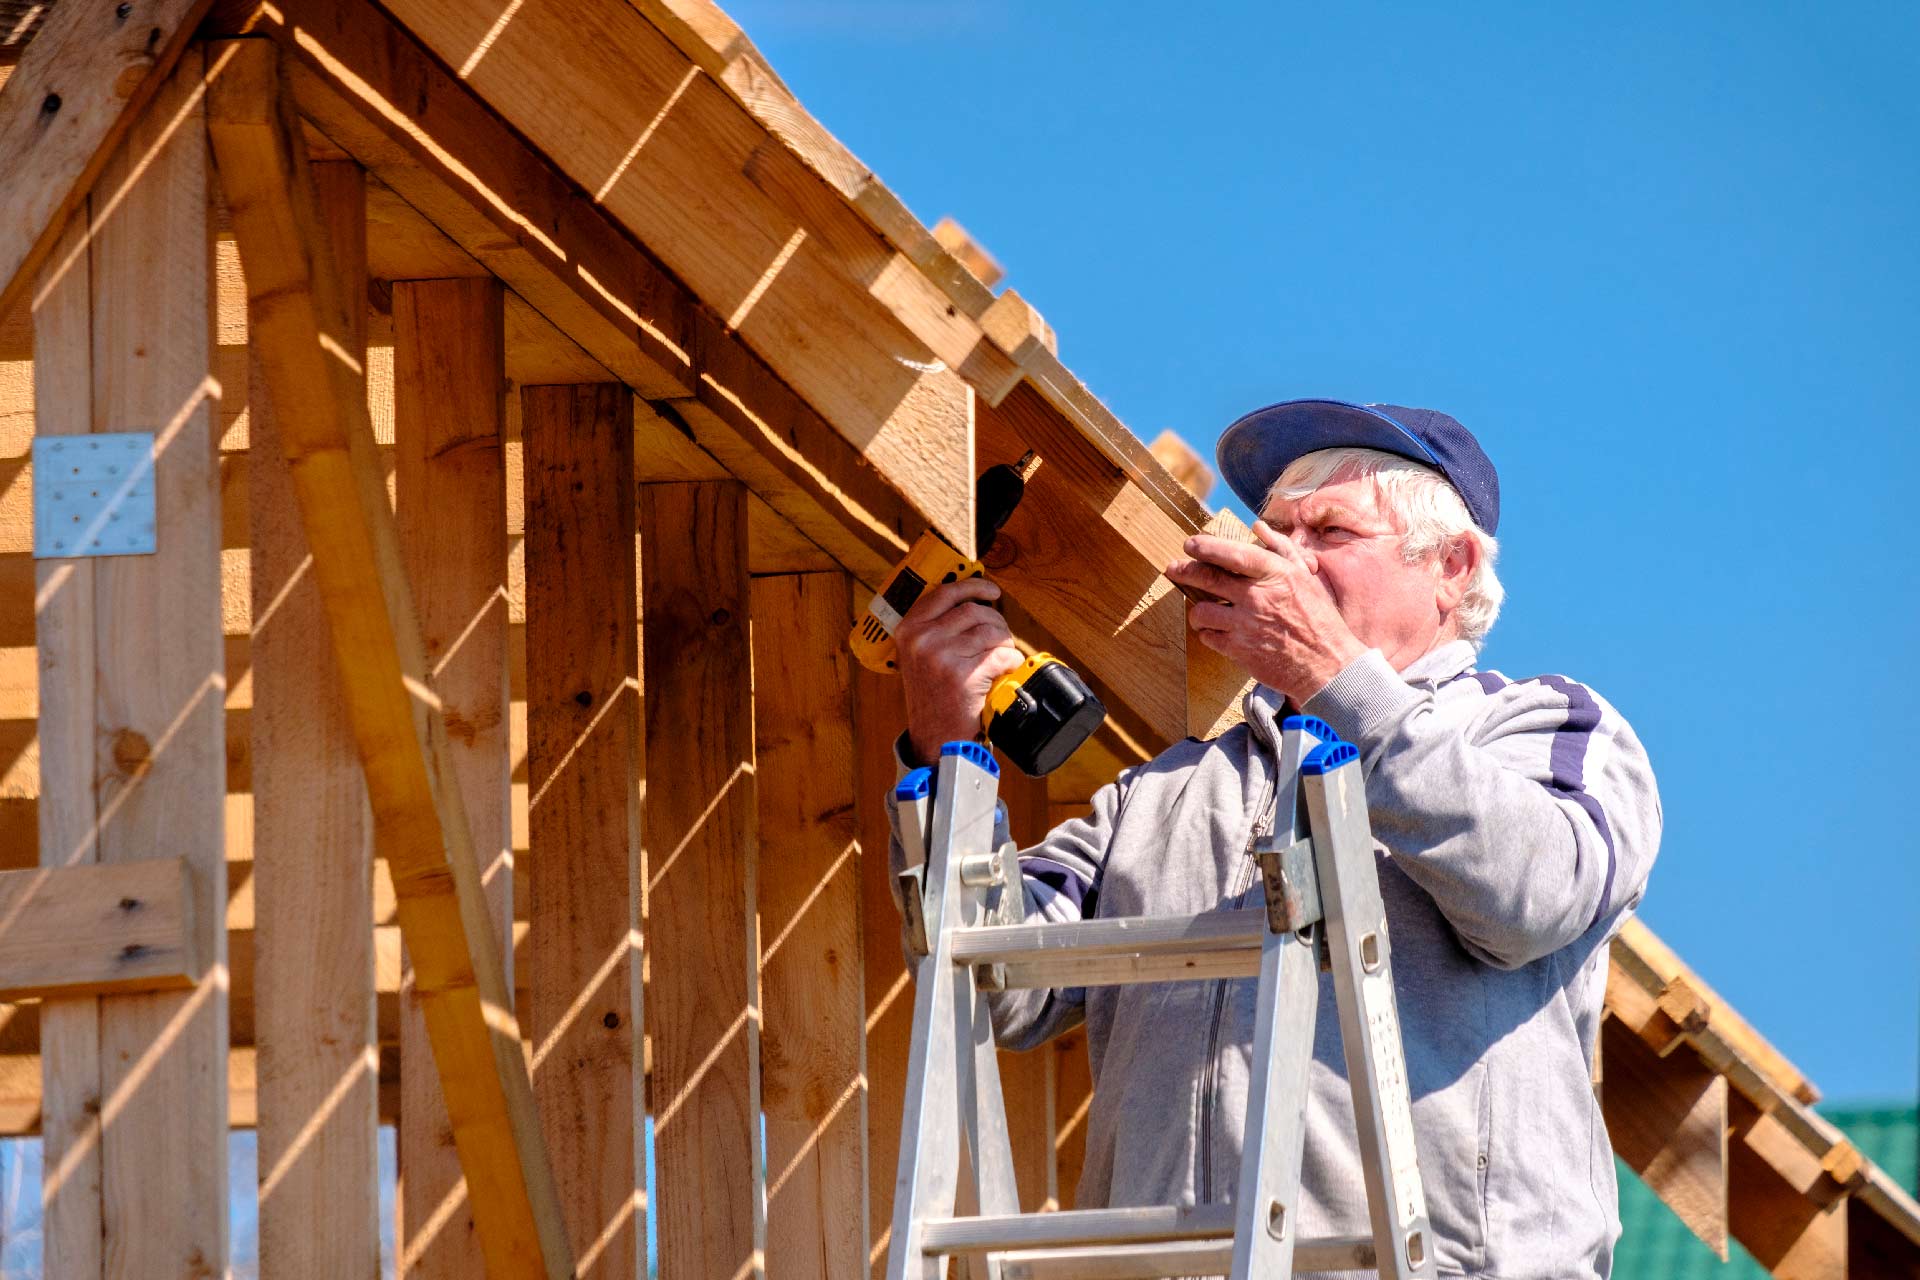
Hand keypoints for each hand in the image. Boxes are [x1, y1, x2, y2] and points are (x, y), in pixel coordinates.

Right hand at [894, 578, 1026, 764]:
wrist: (934, 735)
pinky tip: (1006, 668)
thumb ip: (936, 627)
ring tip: (1003, 653)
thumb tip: (974, 602)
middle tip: (1001, 636)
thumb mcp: (919, 655)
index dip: (973, 587)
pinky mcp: (964, 676)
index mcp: (909, 629)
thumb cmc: (932, 694)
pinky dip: (1011, 660)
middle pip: (973, 611)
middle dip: (995, 621)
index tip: (992, 591)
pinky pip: (1000, 655)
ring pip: (990, 632)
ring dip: (1005, 641)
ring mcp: (941, 657)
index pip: (945, 593)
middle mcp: (922, 640)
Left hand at [1165, 520, 1365, 703]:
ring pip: (1201, 611)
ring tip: (1200, 610)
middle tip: (1174, 569)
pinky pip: (1208, 637)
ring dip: (1196, 609)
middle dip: (1184, 571)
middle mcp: (1257, 597)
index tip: (1190, 545)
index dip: (1207, 547)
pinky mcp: (1240, 650)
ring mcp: (1246, 624)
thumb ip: (1281, 548)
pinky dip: (1207, 633)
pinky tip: (1215, 631)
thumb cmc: (1318, 618)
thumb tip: (1257, 527)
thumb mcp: (1305, 577)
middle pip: (1207, 578)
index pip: (1233, 554)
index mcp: (1275, 574)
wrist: (1327, 664)